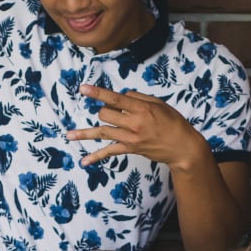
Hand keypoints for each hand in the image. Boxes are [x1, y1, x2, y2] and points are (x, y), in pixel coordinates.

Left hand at [66, 85, 206, 170]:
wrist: (182, 147)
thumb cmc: (173, 122)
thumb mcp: (159, 103)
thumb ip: (138, 98)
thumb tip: (121, 96)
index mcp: (142, 109)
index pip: (115, 99)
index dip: (98, 93)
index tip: (83, 89)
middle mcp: (134, 124)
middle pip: (106, 114)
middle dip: (105, 110)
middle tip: (114, 111)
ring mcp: (130, 138)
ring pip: (102, 132)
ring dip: (85, 133)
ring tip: (68, 135)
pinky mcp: (130, 150)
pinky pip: (109, 152)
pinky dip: (96, 157)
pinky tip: (84, 162)